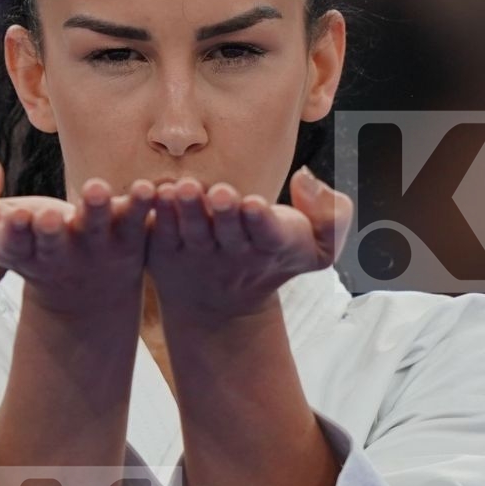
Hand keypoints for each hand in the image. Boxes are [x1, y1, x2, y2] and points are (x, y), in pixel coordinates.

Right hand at [0, 157, 158, 315]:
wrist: (82, 292)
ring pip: (97, 230)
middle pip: (53, 244)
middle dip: (50, 230)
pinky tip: (150, 188)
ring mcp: (95, 248)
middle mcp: (58, 255)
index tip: (16, 218)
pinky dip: (143, 206)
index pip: (13, 246)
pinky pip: (138, 221)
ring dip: (96, 209)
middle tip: (49, 217)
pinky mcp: (129, 239)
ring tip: (96, 189)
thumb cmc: (24, 244)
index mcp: (19, 252)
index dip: (15, 233)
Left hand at [145, 166, 353, 321]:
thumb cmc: (273, 256)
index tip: (255, 204)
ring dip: (187, 210)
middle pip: (229, 231)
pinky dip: (157, 215)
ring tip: (183, 189)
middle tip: (220, 192)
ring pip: (193, 232)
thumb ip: (333, 215)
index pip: (269, 234)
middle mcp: (235, 254)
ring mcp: (199, 255)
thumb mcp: (318, 247)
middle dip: (225, 211)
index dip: (261, 220)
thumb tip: (307, 179)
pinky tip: (152, 194)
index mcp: (273, 247)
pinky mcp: (167, 253)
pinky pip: (161, 233)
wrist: (224, 306)